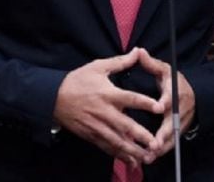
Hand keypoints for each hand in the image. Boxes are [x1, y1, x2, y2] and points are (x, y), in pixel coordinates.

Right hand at [53, 48, 163, 169]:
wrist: (53, 97)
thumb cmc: (77, 81)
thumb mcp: (97, 67)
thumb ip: (120, 62)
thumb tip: (137, 52)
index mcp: (108, 94)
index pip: (130, 98)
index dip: (145, 103)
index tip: (159, 108)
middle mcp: (105, 112)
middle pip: (126, 125)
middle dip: (141, 136)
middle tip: (156, 143)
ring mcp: (98, 126)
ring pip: (118, 141)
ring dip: (133, 150)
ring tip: (148, 157)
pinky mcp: (92, 135)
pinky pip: (108, 147)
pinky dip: (120, 155)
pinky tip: (132, 161)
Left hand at [137, 48, 195, 157]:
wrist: (193, 94)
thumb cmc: (173, 81)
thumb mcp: (164, 70)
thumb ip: (151, 63)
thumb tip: (139, 51)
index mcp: (175, 92)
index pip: (171, 96)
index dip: (166, 101)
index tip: (160, 106)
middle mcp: (179, 109)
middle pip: (173, 122)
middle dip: (164, 133)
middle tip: (153, 143)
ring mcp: (180, 122)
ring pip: (172, 136)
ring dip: (161, 147)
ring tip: (148, 155)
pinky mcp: (178, 131)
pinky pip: (170, 142)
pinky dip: (162, 150)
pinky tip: (149, 158)